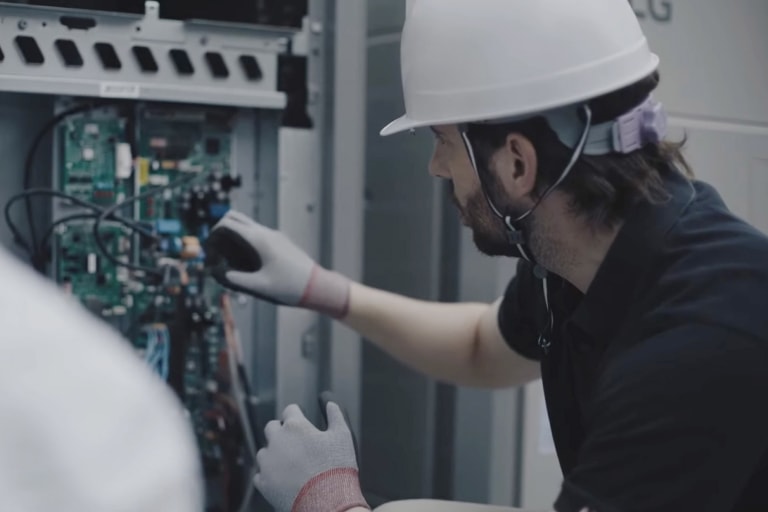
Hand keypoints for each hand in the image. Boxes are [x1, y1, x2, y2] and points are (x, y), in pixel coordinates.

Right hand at [205, 210, 349, 317]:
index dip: (212, 234)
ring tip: (230, 259)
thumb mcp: (260, 286)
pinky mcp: (280, 242)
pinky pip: (257, 234)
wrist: (317, 286)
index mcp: (260, 240)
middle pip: (235, 218)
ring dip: (233, 235)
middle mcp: (267, 233)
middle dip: (220, 230)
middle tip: (216, 251)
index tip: (210, 251)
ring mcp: (275, 236)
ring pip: (246, 225)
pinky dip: (245, 240)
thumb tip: (217, 272)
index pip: (227, 223)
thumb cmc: (290, 288)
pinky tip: (247, 262)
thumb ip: (235, 279)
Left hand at [255, 403, 369, 511]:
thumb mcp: (343, 436)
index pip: (290, 410)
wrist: (327, 502)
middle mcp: (277, 441)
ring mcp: (267, 462)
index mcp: (295, 427)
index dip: (297, 414)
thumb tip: (331, 404)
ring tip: (291, 464)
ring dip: (274, 454)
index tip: (302, 420)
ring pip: (264, 451)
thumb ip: (335, 415)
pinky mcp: (263, 483)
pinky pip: (260, 475)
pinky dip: (269, 475)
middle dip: (281, 431)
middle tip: (295, 442)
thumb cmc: (335, 469)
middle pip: (271, 427)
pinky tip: (283, 480)